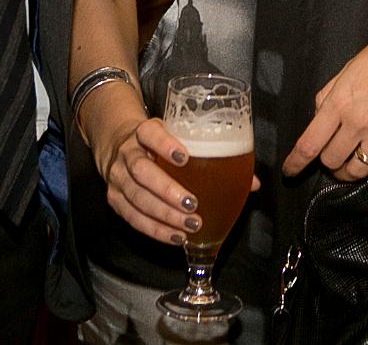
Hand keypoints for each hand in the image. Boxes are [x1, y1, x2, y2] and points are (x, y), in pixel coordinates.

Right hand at [92, 112, 219, 245]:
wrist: (119, 145)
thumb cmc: (158, 142)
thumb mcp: (178, 136)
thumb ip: (211, 155)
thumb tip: (252, 183)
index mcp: (143, 132)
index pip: (150, 133)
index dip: (165, 145)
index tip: (184, 157)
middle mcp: (127, 153)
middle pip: (141, 171)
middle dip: (167, 190)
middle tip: (192, 203)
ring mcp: (118, 178)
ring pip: (137, 198)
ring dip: (165, 215)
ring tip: (190, 224)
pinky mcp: (115, 199)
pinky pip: (133, 218)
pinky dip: (156, 230)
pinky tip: (176, 236)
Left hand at [282, 0, 367, 201]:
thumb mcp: (349, 67)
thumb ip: (330, 94)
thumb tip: (320, 116)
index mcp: (339, 102)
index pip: (309, 143)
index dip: (296, 162)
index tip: (290, 171)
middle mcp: (358, 122)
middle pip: (331, 160)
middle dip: (327, 162)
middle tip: (330, 158)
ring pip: (357, 170)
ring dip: (348, 174)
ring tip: (347, 171)